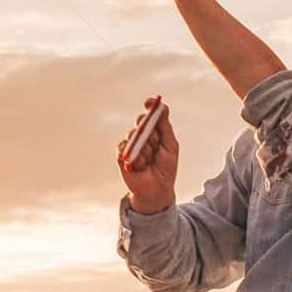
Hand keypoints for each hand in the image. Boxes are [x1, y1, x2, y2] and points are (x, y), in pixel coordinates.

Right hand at [117, 95, 180, 211]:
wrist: (157, 189)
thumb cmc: (166, 167)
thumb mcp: (170, 145)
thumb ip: (165, 126)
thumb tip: (161, 107)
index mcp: (155, 131)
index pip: (152, 113)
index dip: (151, 106)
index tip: (149, 102)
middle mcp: (142, 135)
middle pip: (141, 121)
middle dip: (149, 130)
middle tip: (156, 142)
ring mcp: (131, 144)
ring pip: (134, 134)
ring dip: (145, 148)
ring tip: (150, 160)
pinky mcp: (121, 154)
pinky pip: (126, 147)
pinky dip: (136, 156)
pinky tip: (141, 165)